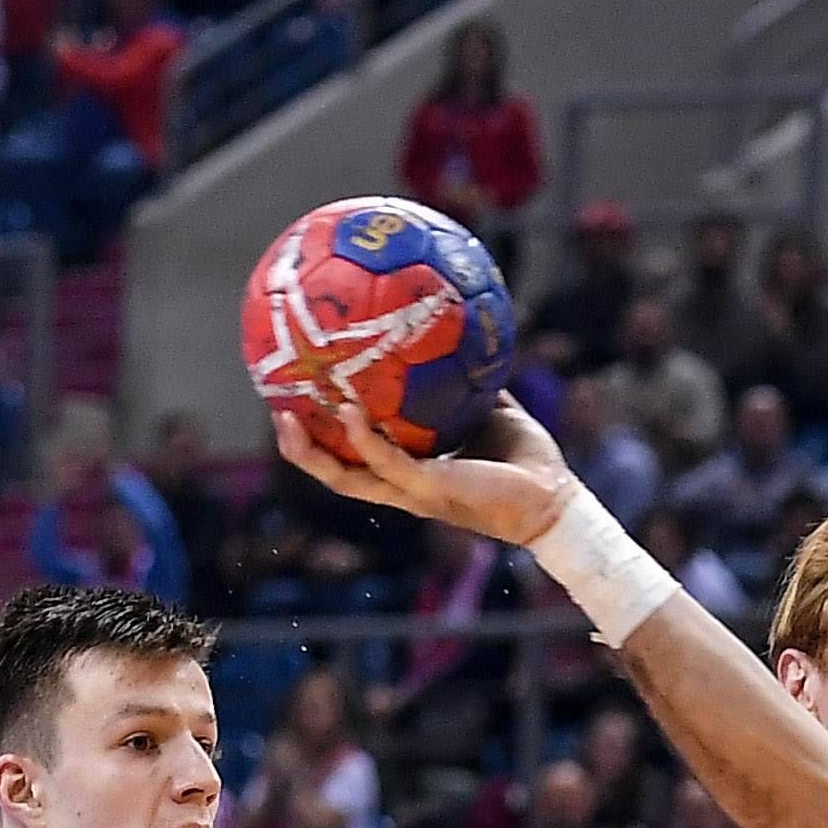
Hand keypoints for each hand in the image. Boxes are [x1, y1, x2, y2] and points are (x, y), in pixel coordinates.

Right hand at [266, 388, 573, 548]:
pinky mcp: (430, 491)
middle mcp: (403, 486)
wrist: (552, 495)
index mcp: (410, 471)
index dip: (321, 437)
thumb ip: (461, 378)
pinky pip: (387, 463)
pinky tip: (348, 411)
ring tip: (287, 420)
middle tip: (275, 412)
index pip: (354, 458)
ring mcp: (413, 492)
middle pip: (335, 474)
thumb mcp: (486, 406)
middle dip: (301, 450)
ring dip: (313, 454)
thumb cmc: (523, 457)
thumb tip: (449, 331)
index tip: (297, 402)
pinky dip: (365, 439)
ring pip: (347, 478)